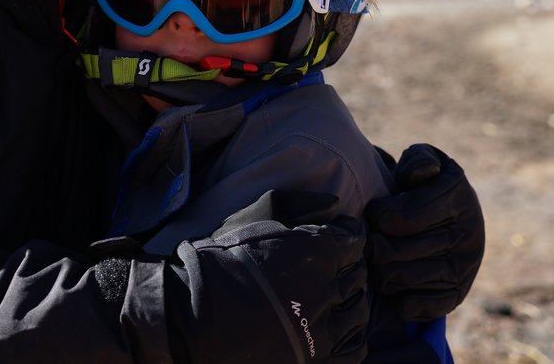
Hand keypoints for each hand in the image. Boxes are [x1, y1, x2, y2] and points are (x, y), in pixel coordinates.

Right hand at [171, 190, 369, 361]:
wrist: (194, 314)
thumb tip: (334, 205)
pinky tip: (339, 328)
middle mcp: (326, 291)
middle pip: (358, 276)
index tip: (340, 235)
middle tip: (335, 266)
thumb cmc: (223, 262)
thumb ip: (300, 207)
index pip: (354, 240)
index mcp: (317, 253)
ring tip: (334, 298)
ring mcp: (322, 331)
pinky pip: (354, 349)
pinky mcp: (315, 360)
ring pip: (359, 312)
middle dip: (349, 267)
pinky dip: (353, 336)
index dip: (348, 235)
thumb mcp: (257, 219)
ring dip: (351, 301)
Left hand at [365, 144, 484, 321]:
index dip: (376, 215)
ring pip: (395, 278)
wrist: (456, 219)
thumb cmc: (426, 186)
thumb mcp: (425, 161)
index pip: (399, 216)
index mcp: (458, 198)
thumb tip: (419, 176)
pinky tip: (395, 279)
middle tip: (370, 238)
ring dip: (378, 268)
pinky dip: (395, 296)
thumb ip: (418, 160)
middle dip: (372, 243)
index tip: (373, 211)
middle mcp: (467, 236)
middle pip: (391, 251)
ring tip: (379, 256)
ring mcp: (463, 269)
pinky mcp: (456, 295)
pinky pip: (412, 306)